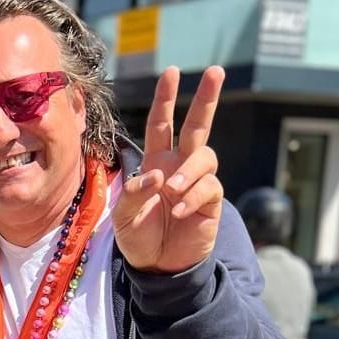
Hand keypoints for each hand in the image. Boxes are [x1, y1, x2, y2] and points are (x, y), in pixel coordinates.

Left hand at [113, 65, 224, 274]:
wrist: (157, 266)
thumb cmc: (137, 236)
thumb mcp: (122, 216)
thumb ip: (132, 193)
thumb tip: (157, 174)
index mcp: (156, 162)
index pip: (161, 124)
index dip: (166, 99)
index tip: (172, 72)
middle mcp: (179, 166)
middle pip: (197, 125)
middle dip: (206, 98)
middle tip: (216, 71)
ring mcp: (197, 182)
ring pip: (205, 157)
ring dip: (188, 171)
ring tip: (171, 192)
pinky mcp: (210, 202)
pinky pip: (209, 188)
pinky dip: (192, 197)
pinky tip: (178, 212)